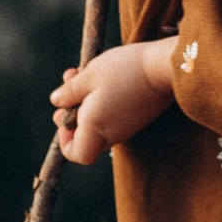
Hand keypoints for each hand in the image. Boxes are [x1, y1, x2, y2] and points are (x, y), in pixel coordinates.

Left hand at [53, 36, 177, 165]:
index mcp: (96, 127)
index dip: (65, 142)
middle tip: (70, 83)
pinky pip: (114, 116)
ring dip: (86, 100)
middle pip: (86, 137)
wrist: (165, 66)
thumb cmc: (124, 70)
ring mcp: (128, 126)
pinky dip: (102, 100)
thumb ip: (69, 92)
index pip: (77, 154)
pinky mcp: (139, 117)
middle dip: (72, 111)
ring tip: (83, 72)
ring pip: (99, 124)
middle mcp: (113, 133)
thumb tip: (56, 102)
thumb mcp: (89, 75)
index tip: (64, 117)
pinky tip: (102, 75)